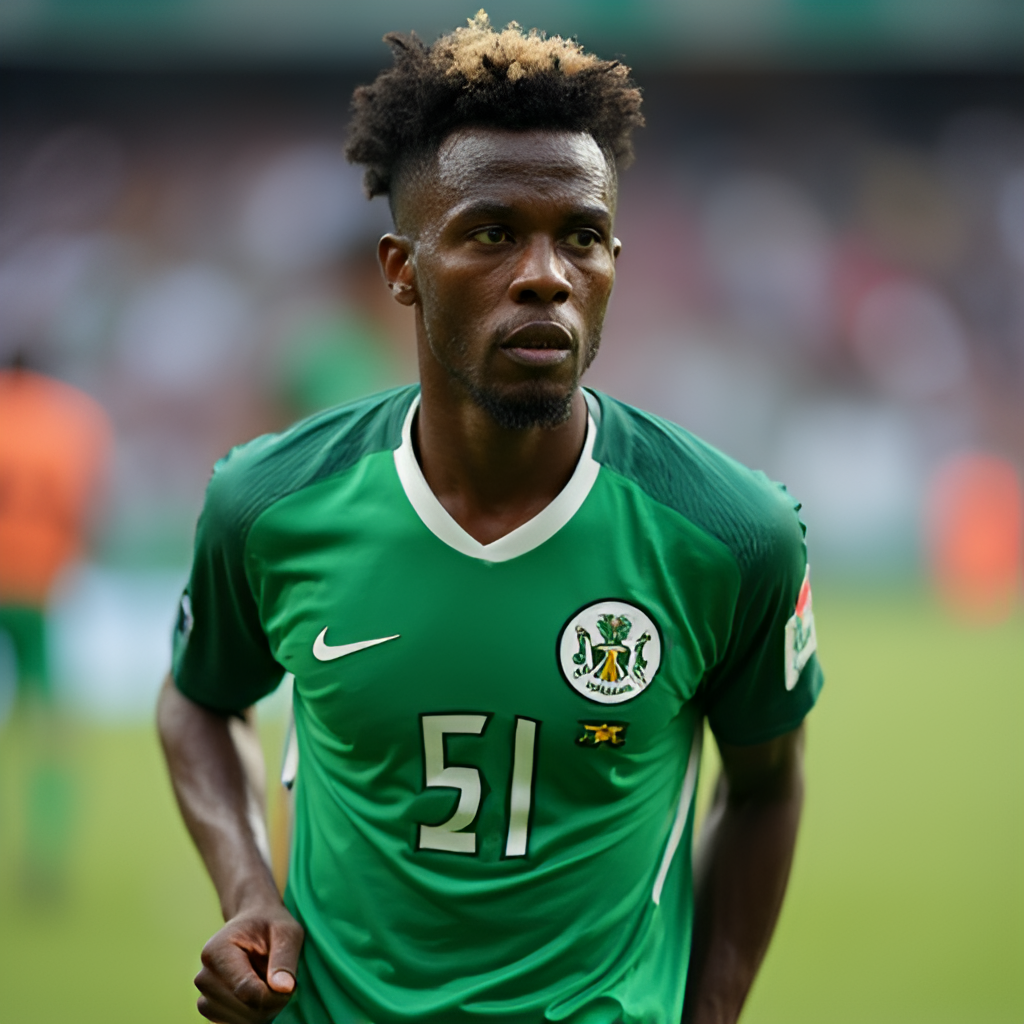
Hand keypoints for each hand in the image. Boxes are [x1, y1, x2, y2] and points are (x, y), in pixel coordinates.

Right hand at [194, 901, 304, 1022]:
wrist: (254, 924)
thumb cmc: (271, 925)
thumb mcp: (287, 932)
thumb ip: (285, 958)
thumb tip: (285, 988)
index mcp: (217, 951)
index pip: (247, 991)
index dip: (274, 996)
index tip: (291, 984)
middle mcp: (204, 976)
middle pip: (244, 1010)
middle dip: (271, 1003)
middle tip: (283, 982)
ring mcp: (205, 995)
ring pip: (240, 1023)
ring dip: (263, 1011)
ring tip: (270, 984)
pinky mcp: (210, 1009)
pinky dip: (253, 1017)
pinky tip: (259, 995)